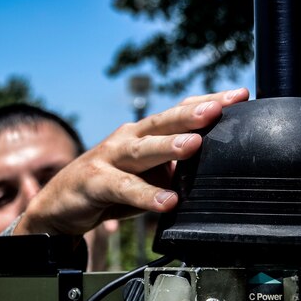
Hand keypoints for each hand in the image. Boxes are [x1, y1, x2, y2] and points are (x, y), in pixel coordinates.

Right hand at [15, 88, 249, 235]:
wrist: (60, 204)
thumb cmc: (111, 187)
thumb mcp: (148, 176)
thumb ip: (175, 170)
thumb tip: (216, 171)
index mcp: (144, 133)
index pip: (179, 111)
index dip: (208, 101)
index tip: (241, 95)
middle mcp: (128, 138)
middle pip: (162, 122)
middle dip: (191, 114)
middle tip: (218, 109)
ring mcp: (109, 158)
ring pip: (142, 149)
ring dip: (169, 146)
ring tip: (193, 145)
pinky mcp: (95, 182)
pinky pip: (124, 188)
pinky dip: (146, 195)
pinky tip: (167, 201)